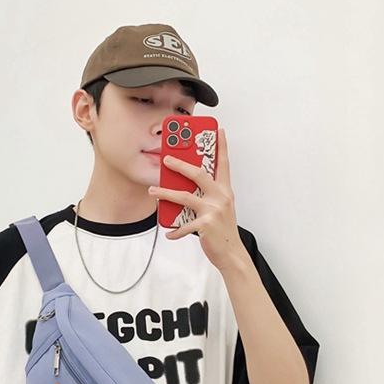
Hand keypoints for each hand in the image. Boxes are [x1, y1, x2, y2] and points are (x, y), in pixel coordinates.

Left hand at [148, 127, 245, 271]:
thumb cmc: (223, 229)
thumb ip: (207, 194)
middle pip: (198, 174)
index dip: (222, 146)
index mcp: (225, 190)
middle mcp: (220, 197)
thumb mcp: (220, 207)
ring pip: (184, 197)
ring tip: (152, 191)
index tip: (219, 130)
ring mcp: (213, 210)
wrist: (231, 253)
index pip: (224, 164)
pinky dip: (175, 230)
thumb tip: (184, 185)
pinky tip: (168, 232)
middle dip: (180, 164)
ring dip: (165, 193)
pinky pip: (184, 225)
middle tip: (165, 159)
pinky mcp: (206, 225)